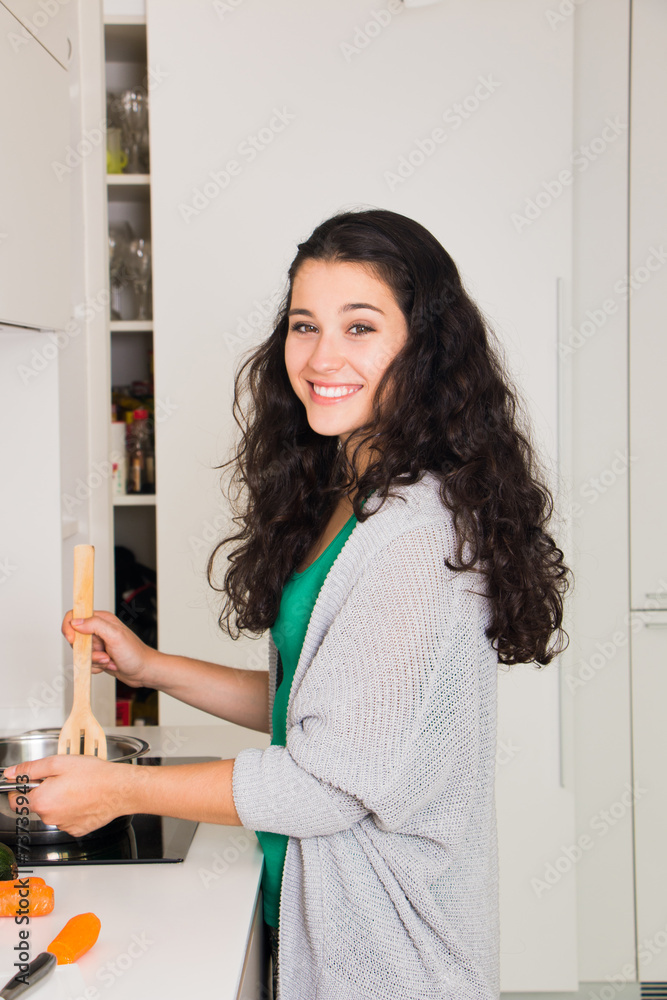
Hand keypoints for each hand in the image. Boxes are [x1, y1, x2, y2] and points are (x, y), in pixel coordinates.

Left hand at [4, 756, 134, 837]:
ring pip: (54, 812)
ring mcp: (64, 825)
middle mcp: (50, 817)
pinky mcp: (77, 829)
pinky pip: (68, 819)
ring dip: (59, 801)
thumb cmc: (93, 775)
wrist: (119, 789)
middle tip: (63, 778)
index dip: (20, 788)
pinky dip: (72, 810)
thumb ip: (31, 768)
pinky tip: (84, 798)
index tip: (31, 781)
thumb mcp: (58, 763)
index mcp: (41, 800)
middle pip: (37, 804)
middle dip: (45, 792)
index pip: (15, 800)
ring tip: (77, 787)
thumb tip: (12, 773)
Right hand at [62, 609, 154, 688]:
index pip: (75, 616)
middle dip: (88, 651)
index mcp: (101, 620)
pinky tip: (110, 665)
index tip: (73, 640)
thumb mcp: (115, 636)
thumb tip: (76, 622)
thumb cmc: (135, 653)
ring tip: (110, 660)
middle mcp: (98, 630)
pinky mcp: (98, 656)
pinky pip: (86, 663)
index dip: (69, 628)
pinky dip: (96, 667)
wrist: (144, 671)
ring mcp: (97, 644)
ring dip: (95, 660)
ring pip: (81, 653)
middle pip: (75, 638)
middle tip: (104, 653)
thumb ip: (95, 625)